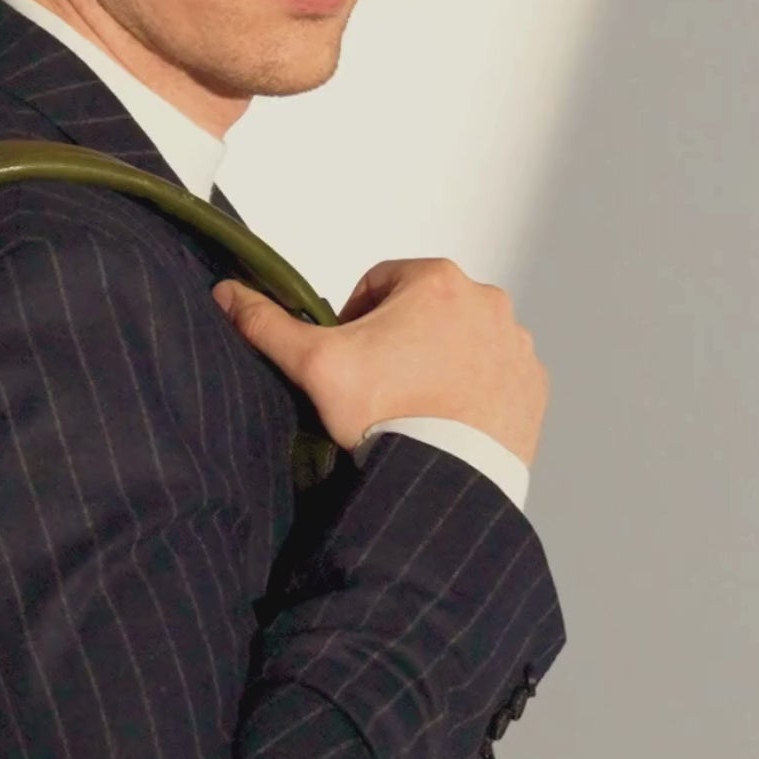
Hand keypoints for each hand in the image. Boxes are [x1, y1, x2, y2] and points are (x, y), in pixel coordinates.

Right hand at [212, 258, 547, 469]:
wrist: (449, 477)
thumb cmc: (388, 414)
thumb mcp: (314, 364)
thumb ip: (268, 324)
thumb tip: (227, 294)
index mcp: (436, 281)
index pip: (380, 282)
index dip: (354, 318)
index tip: (348, 354)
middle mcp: (487, 302)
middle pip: (424, 310)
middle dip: (399, 338)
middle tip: (376, 384)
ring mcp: (515, 344)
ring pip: (460, 340)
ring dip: (437, 360)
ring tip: (411, 404)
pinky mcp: (532, 384)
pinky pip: (494, 374)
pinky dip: (471, 388)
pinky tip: (445, 417)